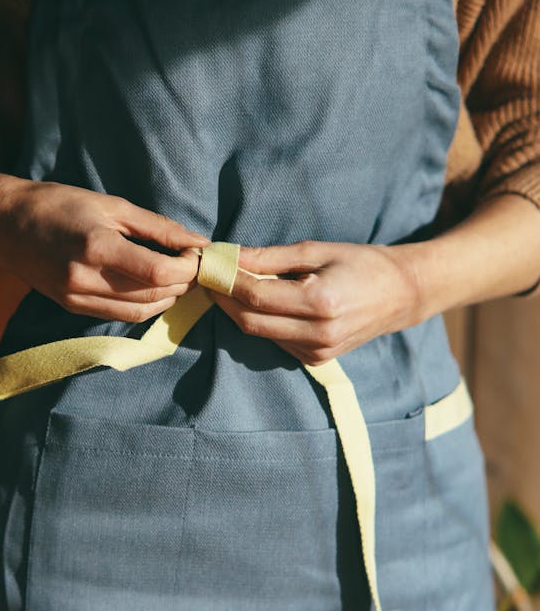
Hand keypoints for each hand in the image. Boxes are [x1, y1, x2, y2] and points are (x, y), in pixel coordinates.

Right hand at [0, 177, 209, 321]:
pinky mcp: (73, 308)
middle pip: (153, 294)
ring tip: (177, 278)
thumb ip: (157, 228)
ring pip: (140, 311)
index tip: (195, 254)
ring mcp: (77, 298)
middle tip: (192, 265)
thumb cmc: (60, 205)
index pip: (158, 272)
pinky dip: (145, 305)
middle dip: (182, 283)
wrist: (6, 225)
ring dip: (167, 298)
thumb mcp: (111, 206)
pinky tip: (153, 288)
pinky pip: (120, 314)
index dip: (187, 268)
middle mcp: (86, 279)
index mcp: (97, 247)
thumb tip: (196, 242)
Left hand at [205, 240, 421, 363]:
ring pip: (259, 332)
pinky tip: (259, 301)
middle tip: (207, 276)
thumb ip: (270, 258)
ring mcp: (317, 352)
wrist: (402, 295)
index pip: (255, 296)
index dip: (225, 281)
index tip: (207, 264)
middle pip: (249, 320)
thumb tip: (228, 256)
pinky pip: (275, 340)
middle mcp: (317, 334)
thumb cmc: (362, 263)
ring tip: (228, 284)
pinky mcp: (316, 359)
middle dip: (223, 298)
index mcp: (320, 303)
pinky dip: (261, 320)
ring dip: (238, 310)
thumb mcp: (317, 251)